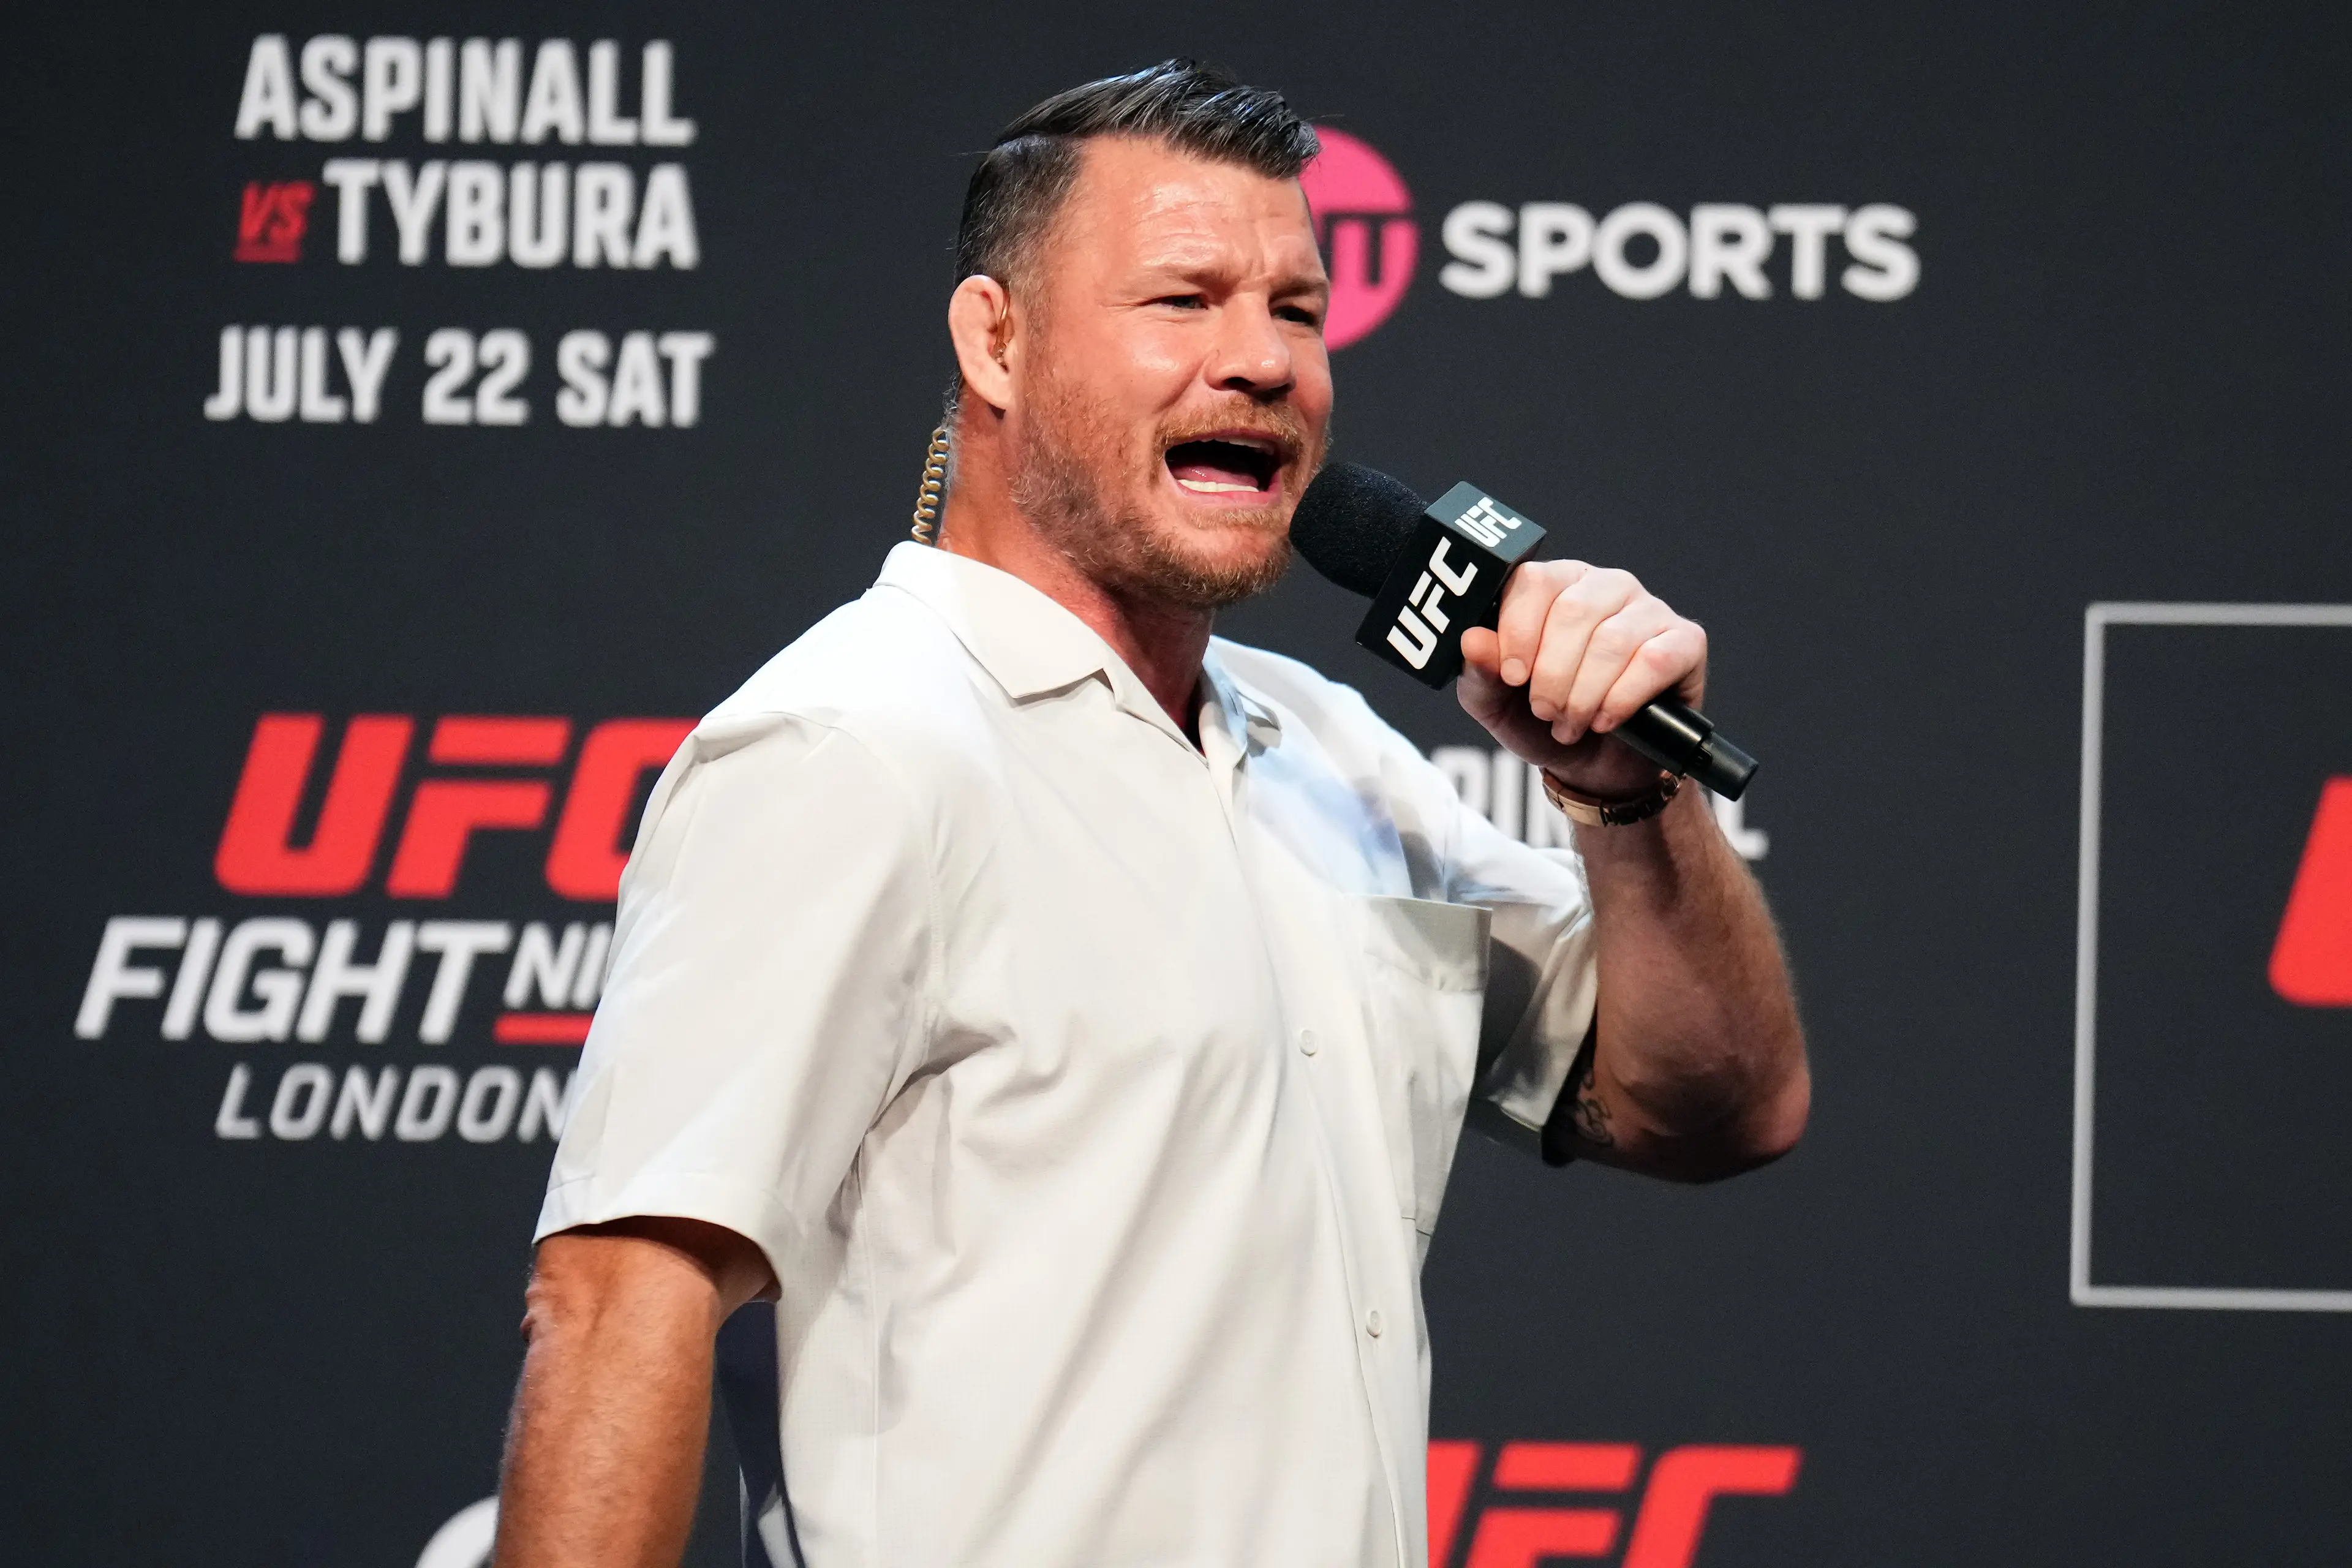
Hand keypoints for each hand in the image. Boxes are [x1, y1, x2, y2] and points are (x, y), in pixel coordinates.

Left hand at [1457, 559, 1707, 799]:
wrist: (1596, 767)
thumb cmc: (1542, 723)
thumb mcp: (1496, 705)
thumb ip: (1479, 673)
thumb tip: (1472, 640)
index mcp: (1556, 586)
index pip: (1534, 581)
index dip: (1518, 631)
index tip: (1512, 676)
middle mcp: (1605, 586)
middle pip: (1573, 611)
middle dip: (1552, 674)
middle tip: (1545, 712)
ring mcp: (1649, 610)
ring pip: (1612, 640)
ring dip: (1585, 694)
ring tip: (1572, 724)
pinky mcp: (1685, 642)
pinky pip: (1654, 660)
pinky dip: (1622, 699)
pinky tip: (1607, 720)